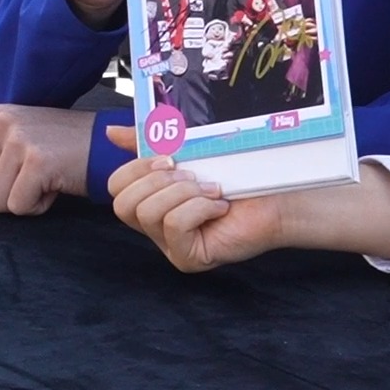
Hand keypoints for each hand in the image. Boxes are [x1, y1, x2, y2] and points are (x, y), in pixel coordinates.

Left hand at [0, 105, 94, 214]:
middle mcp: (3, 123)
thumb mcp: (19, 137)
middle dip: (5, 193)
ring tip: (43, 178)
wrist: (107, 144)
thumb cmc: (63, 147)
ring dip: (22, 200)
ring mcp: (20, 141)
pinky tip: (54, 184)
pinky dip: (38, 205)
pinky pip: (19, 206)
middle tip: (33, 175)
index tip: (15, 170)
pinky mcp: (37, 162)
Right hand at [106, 126, 282, 271]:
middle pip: (123, 204)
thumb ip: (151, 140)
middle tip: (190, 173)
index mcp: (153, 198)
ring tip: (210, 189)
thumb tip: (112, 132)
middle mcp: (156, 225)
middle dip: (156, 181)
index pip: (115, 187)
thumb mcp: (190, 149)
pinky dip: (198, 208)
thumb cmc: (238, 172)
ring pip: (149, 214)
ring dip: (183, 192)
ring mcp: (170, 245)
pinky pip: (174, 226)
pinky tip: (219, 206)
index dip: (135, 167)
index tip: (168, 155)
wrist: (277, 194)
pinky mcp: (187, 257)